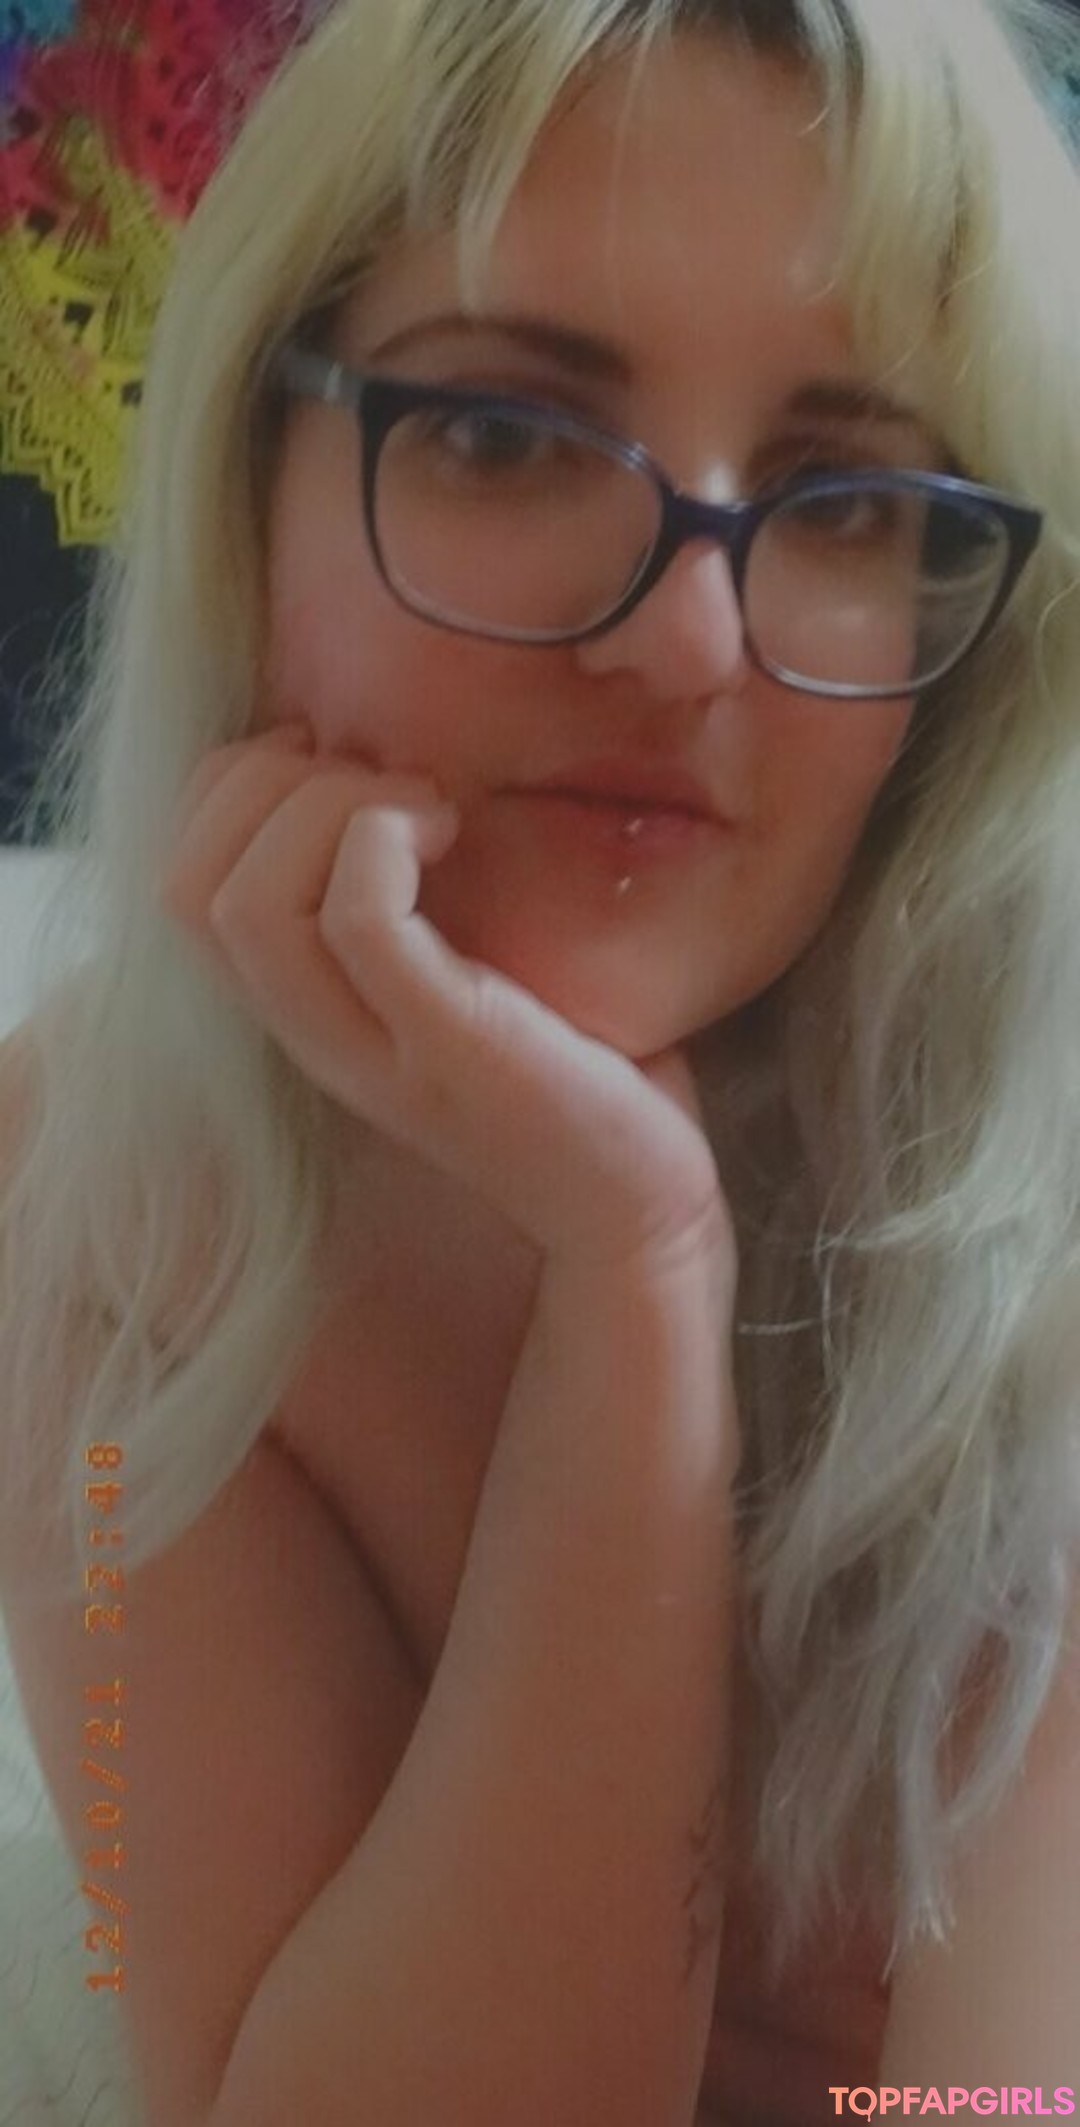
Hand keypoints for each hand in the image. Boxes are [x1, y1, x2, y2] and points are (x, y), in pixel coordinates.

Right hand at [158, 721, 736, 1280]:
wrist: (639, 1208)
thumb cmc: (575, 1073)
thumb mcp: (470, 963)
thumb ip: (414, 894)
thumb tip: (404, 761)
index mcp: (306, 1011)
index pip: (181, 886)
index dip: (232, 789)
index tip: (343, 765)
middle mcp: (313, 1037)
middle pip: (189, 889)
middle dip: (263, 783)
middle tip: (382, 777)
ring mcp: (370, 1050)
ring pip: (248, 905)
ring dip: (325, 808)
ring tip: (422, 804)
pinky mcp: (445, 1048)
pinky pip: (355, 919)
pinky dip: (386, 838)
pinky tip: (455, 829)